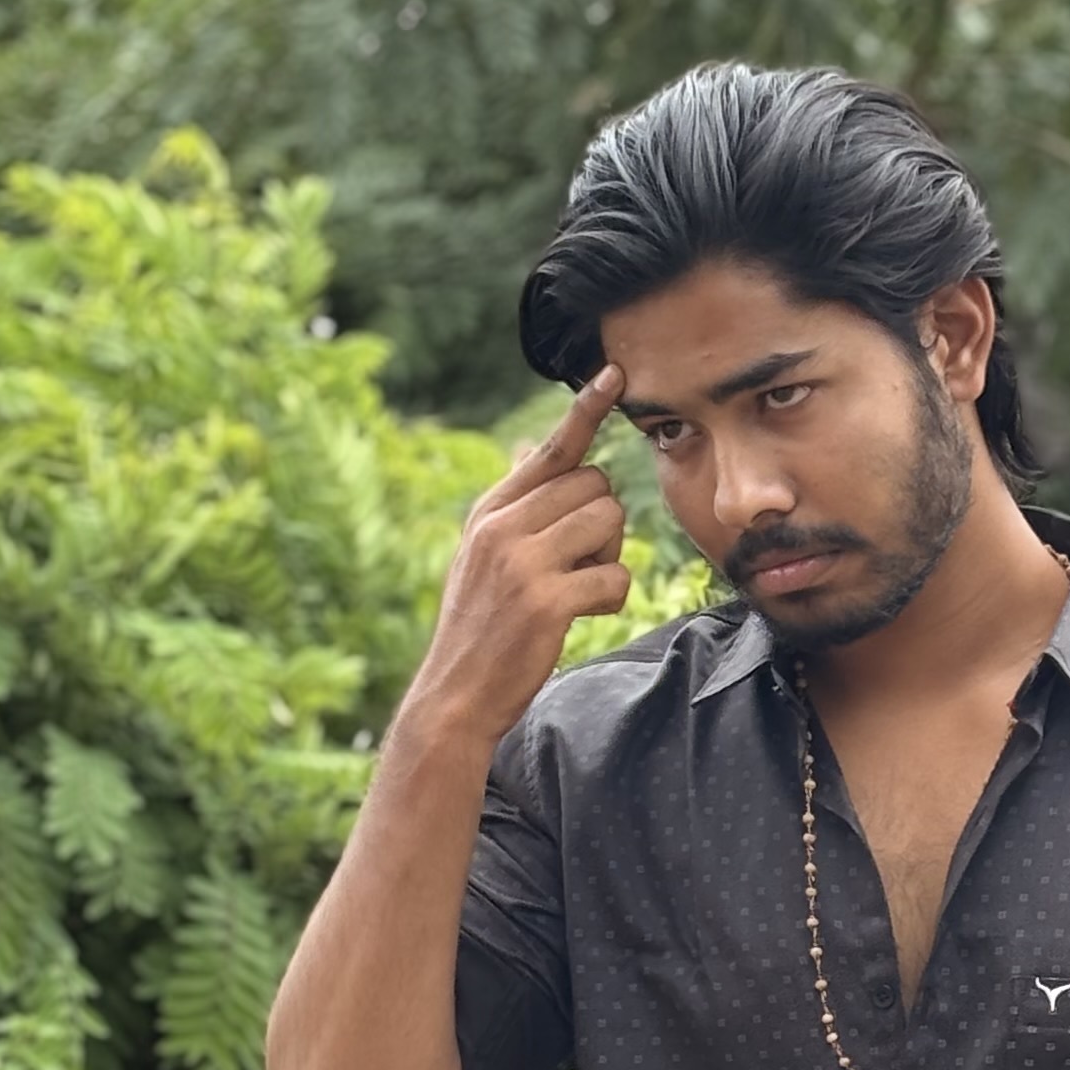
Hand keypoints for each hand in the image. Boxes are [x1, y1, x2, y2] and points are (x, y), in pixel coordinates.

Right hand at [408, 364, 633, 746]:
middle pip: (595, 486)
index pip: (549, 450)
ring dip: (609, 557)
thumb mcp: (481, 553)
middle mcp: (502, 527)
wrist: (455, 695)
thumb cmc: (479, 625)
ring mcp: (522, 562)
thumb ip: (513, 501)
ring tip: (577, 587)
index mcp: (489, 512)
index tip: (614, 374)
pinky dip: (611, 598)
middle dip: (602, 523)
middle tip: (578, 563)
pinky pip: (614, 576)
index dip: (585, 411)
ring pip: (609, 522)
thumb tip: (530, 443)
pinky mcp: (546, 600)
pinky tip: (584, 614)